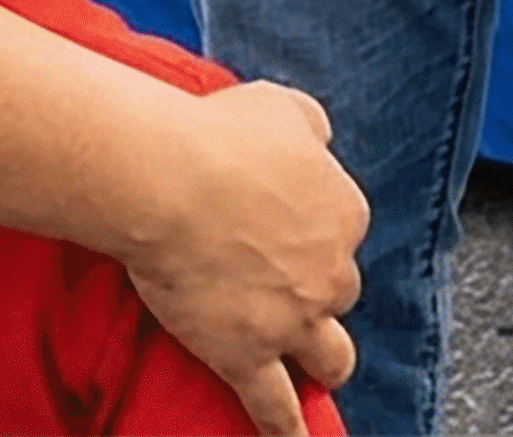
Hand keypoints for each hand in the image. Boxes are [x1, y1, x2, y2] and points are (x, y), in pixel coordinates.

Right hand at [113, 73, 368, 428]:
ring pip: (330, 357)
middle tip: (286, 288)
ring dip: (324, 362)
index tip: (286, 230)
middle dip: (319, 293)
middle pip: (339, 293)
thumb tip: (318, 143)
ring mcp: (292, 320)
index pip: (342, 231)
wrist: (170, 181)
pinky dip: (288, 430)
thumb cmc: (219, 135)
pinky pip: (276, 408)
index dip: (315, 233)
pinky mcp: (248, 356)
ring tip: (316, 372)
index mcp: (343, 212)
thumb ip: (312, 129)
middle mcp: (329, 271)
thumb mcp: (284, 107)